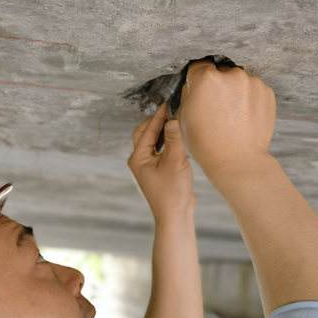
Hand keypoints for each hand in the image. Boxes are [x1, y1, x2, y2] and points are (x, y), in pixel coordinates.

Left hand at [128, 103, 194, 220]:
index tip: (168, 102)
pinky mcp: (158, 170)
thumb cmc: (172, 191)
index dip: (158, 116)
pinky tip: (179, 139)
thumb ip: (174, 138)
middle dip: (158, 121)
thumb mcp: (175, 161)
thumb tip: (172, 119)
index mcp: (138, 158)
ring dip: (164, 132)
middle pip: (146, 133)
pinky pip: (160, 150)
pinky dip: (168, 142)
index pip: (147, 130)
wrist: (175, 215)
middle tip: (172, 110)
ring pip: (153, 141)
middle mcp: (139, 160)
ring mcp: (148, 166)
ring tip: (176, 121)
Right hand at [176, 60, 276, 178]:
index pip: (198, 66)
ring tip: (231, 114)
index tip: (198, 90)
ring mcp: (252, 82)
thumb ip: (189, 94)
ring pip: (239, 80)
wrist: (237, 160)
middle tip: (215, 106)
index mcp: (207, 79)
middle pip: (221, 72)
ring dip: (234, 91)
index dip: (196, 79)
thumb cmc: (206, 143)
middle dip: (217, 85)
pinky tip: (242, 117)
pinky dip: (248, 99)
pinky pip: (253, 89)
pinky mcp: (267, 92)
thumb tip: (194, 85)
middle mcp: (232, 74)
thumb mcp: (184, 117)